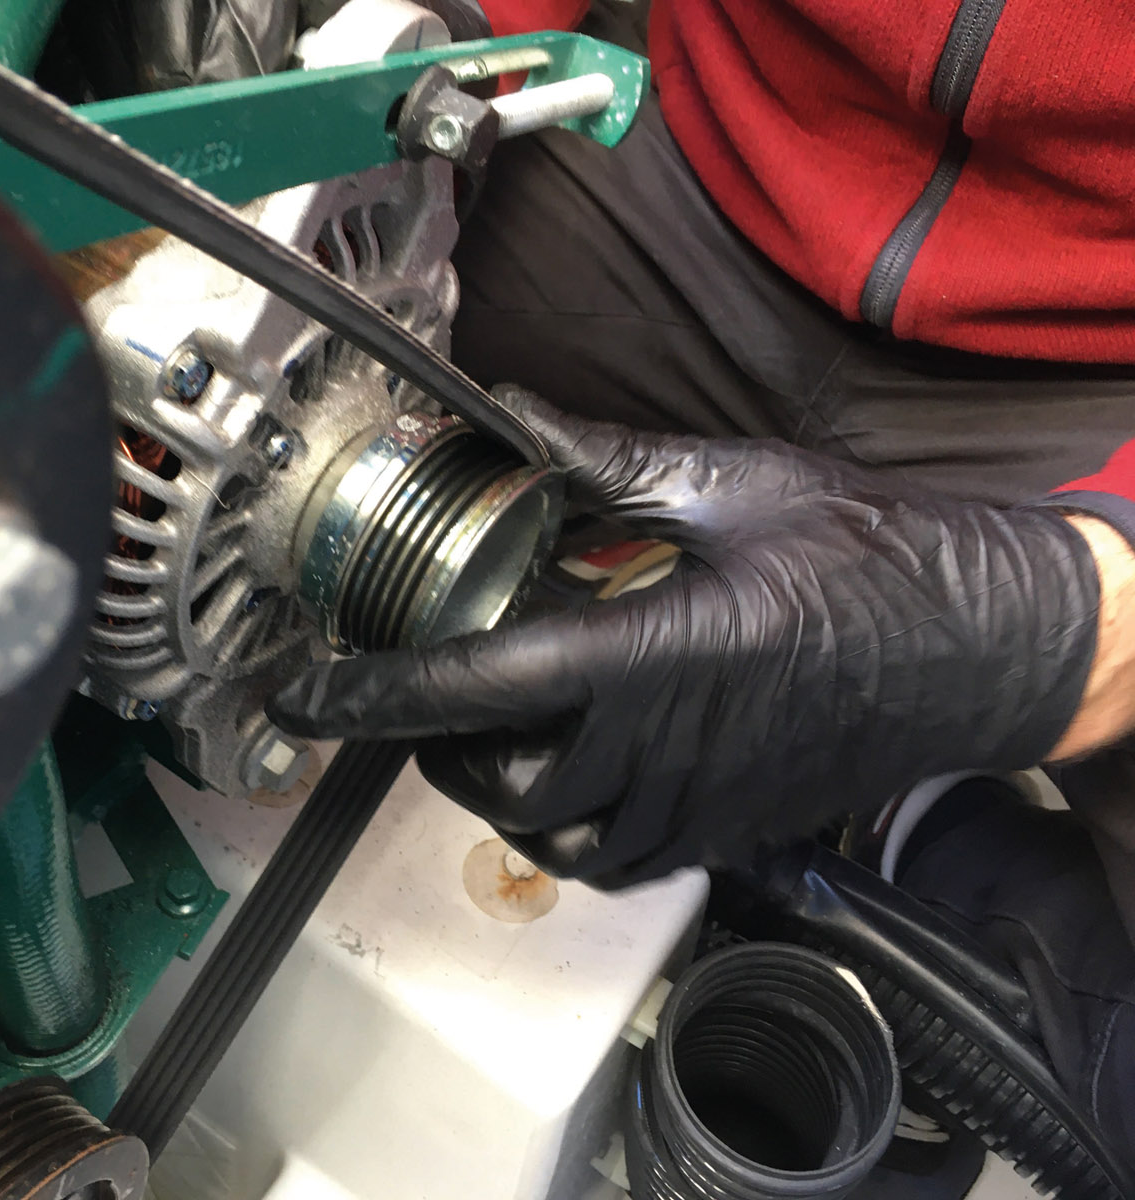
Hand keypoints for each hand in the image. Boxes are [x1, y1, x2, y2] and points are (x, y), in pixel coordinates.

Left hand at [268, 388, 1102, 885]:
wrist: (986, 641)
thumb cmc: (873, 557)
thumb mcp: (735, 485)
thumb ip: (605, 459)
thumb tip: (510, 414)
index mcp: (654, 654)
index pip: (477, 687)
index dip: (373, 697)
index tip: (303, 696)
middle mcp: (667, 747)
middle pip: (498, 781)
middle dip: (434, 745)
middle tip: (417, 691)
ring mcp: (701, 803)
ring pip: (552, 840)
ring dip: (495, 794)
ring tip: (485, 732)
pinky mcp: (727, 829)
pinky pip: (617, 861)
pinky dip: (565, 829)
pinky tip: (567, 772)